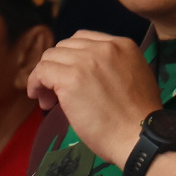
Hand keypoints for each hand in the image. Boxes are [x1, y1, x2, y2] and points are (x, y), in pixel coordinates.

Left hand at [26, 32, 161, 167]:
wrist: (139, 136)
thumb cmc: (136, 118)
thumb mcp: (132, 77)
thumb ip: (110, 67)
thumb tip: (82, 72)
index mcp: (122, 45)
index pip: (82, 39)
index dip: (70, 59)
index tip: (69, 78)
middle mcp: (104, 47)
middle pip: (63, 47)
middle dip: (57, 68)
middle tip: (56, 93)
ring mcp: (86, 61)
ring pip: (49, 58)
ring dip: (45, 77)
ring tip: (50, 101)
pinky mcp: (71, 78)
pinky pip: (41, 72)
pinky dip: (36, 84)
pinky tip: (42, 100)